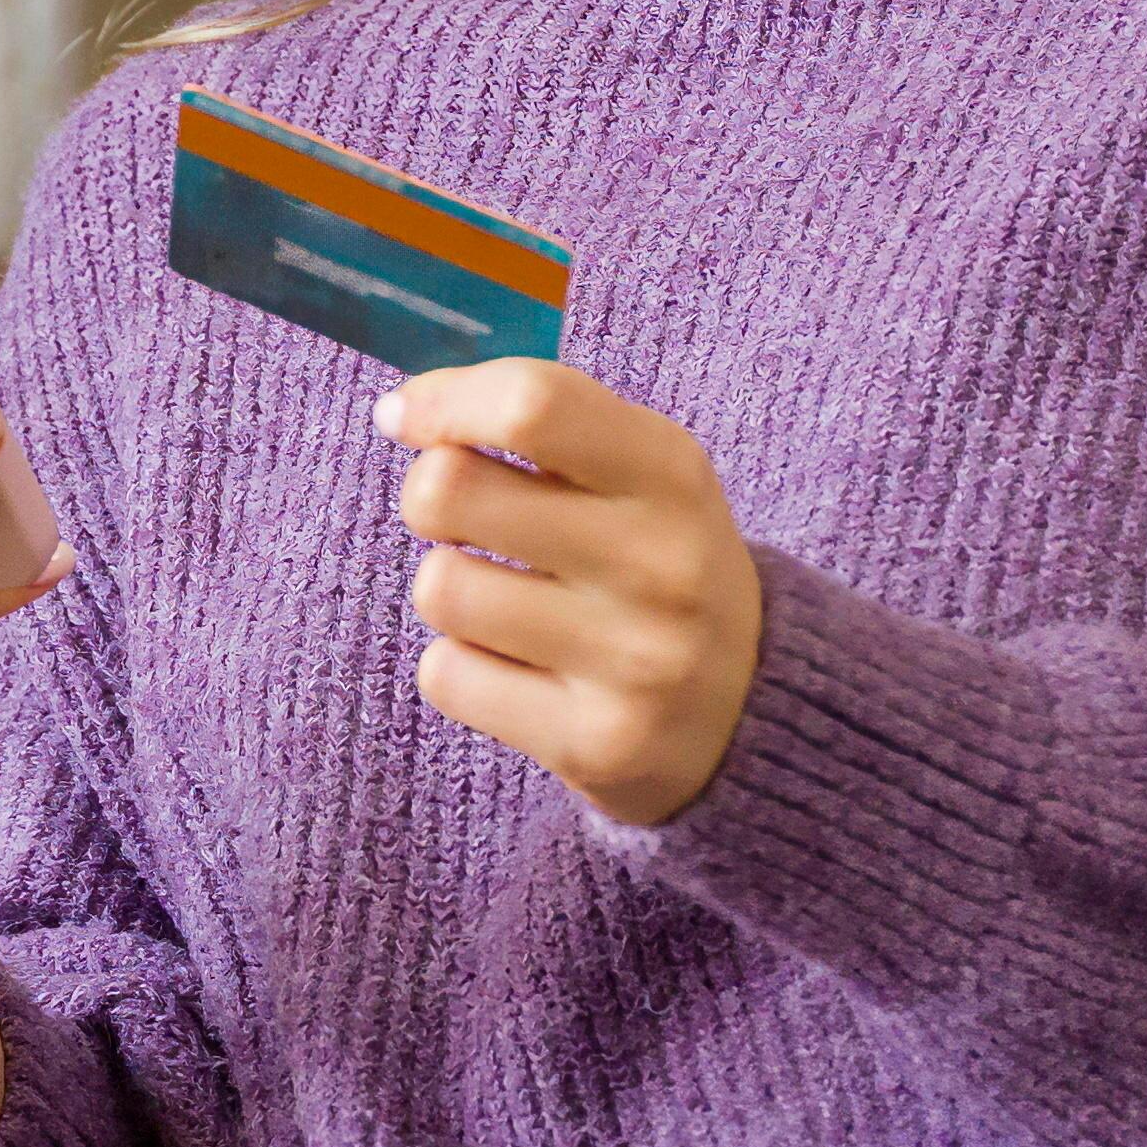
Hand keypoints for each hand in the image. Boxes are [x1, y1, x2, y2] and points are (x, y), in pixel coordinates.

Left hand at [381, 362, 761, 828]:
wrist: (745, 711)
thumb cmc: (656, 562)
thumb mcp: (641, 471)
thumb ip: (544, 420)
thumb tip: (402, 411)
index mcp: (672, 475)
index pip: (531, 405)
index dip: (444, 402)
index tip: (407, 417)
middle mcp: (660, 565)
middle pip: (451, 491)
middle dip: (430, 497)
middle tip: (461, 517)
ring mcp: (631, 661)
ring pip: (441, 589)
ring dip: (451, 590)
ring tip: (507, 604)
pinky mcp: (591, 743)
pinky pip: (447, 677)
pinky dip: (462, 669)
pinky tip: (519, 670)